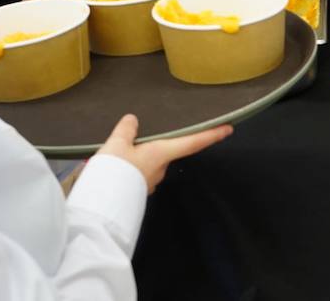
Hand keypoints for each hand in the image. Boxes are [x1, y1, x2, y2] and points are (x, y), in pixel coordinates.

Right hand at [97, 113, 231, 193]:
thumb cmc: (115, 171)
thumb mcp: (117, 144)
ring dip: (140, 156)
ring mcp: (150, 182)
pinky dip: (131, 168)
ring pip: (150, 163)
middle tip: (142, 135)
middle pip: (167, 151)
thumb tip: (133, 120)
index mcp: (162, 153)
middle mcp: (161, 168)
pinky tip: (117, 165)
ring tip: (121, 149)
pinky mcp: (138, 190)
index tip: (229, 129)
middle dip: (158, 144)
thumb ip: (126, 130)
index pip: (193, 142)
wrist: (100, 208)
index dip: (211, 135)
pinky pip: (138, 173)